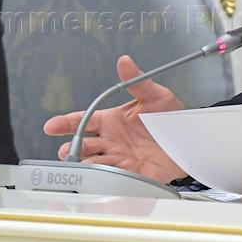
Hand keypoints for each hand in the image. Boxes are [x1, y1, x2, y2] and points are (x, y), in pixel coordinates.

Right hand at [43, 55, 187, 181]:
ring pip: (93, 164)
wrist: (190, 140)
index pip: (83, 121)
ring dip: (83, 166)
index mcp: (112, 120)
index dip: (65, 123)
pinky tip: (98, 179)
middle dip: (70, 149)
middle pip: (82, 145)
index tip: (51, 126)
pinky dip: (103, 180)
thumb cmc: (171, 116)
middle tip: (66, 151)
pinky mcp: (131, 175)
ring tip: (80, 166)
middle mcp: (111, 140)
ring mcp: (119, 159)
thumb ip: (137, 81)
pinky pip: (113, 179)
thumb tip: (124, 61)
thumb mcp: (155, 95)